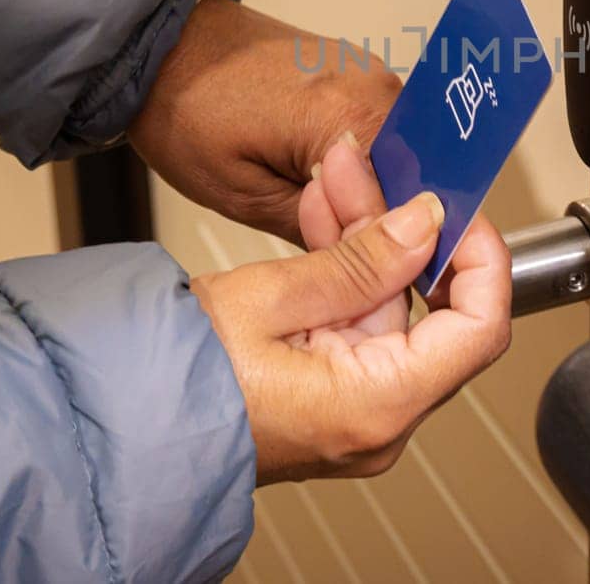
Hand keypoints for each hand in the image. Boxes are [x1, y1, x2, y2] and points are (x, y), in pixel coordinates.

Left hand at [129, 0, 402, 246]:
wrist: (161, 44)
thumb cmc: (185, 112)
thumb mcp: (245, 198)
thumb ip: (324, 231)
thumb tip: (378, 260)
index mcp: (356, 115)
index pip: (416, 200)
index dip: (396, 242)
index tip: (362, 264)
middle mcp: (381, 87)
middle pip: (414, 178)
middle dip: (381, 217)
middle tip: (323, 234)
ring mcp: (373, 75)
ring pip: (398, 159)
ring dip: (368, 190)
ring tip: (310, 201)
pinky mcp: (358, 74)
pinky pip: (378, 134)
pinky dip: (357, 165)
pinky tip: (311, 173)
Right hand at [191, 189, 511, 483]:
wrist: (109, 423)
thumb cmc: (169, 379)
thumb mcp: (270, 298)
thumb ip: (361, 259)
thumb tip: (425, 223)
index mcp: (376, 405)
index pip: (480, 328)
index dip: (480, 257)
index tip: (456, 207)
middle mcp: (377, 421)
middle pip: (428, 311)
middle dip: (401, 228)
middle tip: (368, 167)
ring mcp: (352, 412)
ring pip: (387, 308)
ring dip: (364, 240)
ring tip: (334, 175)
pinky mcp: (327, 396)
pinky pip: (353, 324)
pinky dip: (341, 273)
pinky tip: (323, 217)